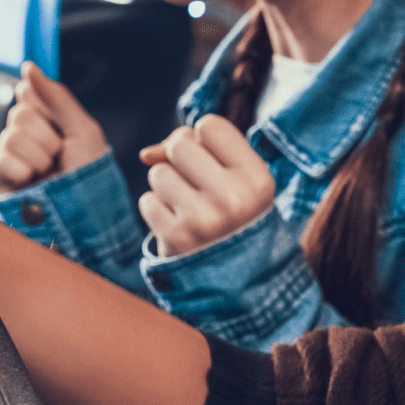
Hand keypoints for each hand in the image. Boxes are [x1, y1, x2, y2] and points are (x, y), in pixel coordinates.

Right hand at [0, 63, 107, 195]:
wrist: (86, 216)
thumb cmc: (89, 176)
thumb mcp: (82, 130)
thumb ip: (56, 97)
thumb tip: (28, 66)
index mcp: (45, 121)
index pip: (29, 92)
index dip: (47, 108)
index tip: (63, 129)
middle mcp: (25, 135)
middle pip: (20, 113)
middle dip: (47, 137)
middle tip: (60, 157)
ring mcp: (10, 157)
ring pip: (12, 136)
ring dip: (39, 157)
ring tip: (49, 174)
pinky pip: (3, 160)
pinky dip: (24, 172)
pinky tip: (33, 183)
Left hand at [138, 114, 274, 258]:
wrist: (238, 278)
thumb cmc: (234, 213)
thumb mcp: (236, 178)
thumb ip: (197, 148)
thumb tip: (147, 154)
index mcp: (258, 179)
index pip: (210, 125)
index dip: (206, 141)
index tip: (218, 165)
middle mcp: (234, 198)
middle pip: (180, 144)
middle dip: (181, 162)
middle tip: (200, 187)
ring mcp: (203, 220)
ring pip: (158, 172)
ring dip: (168, 188)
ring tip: (190, 208)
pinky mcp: (176, 237)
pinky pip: (147, 201)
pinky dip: (158, 211)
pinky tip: (180, 226)